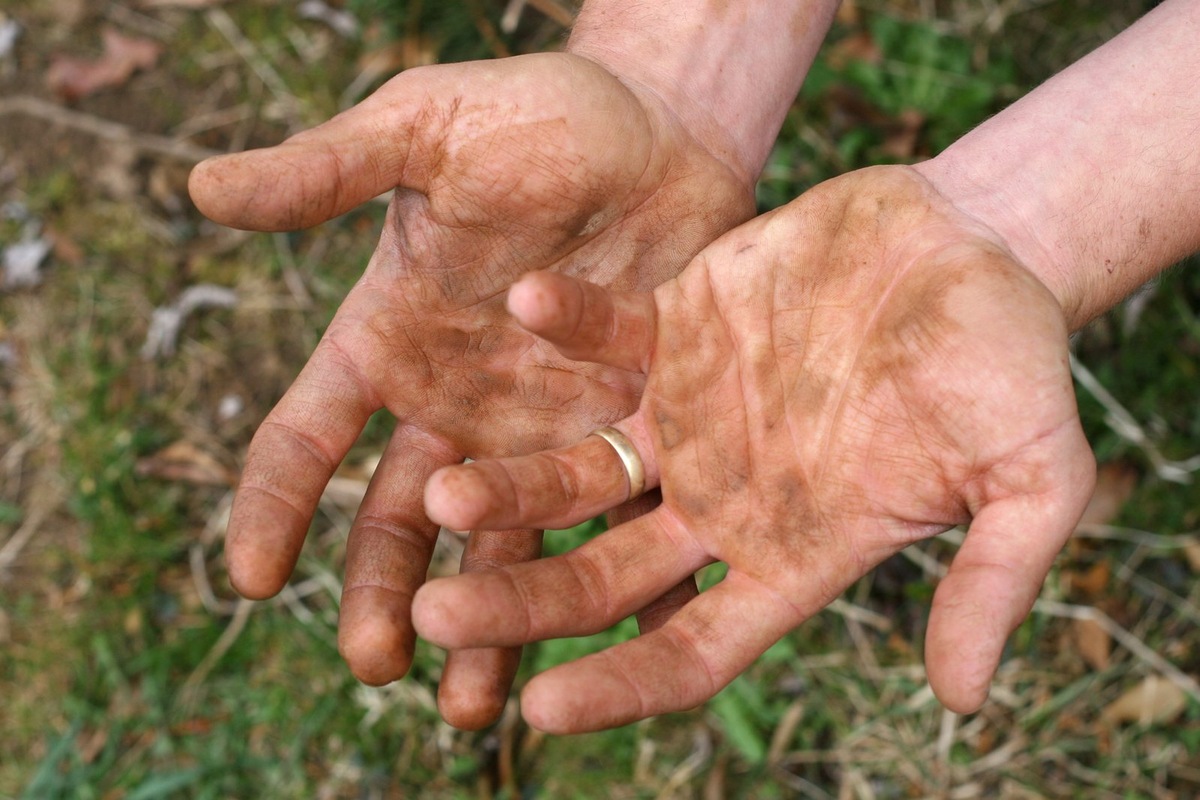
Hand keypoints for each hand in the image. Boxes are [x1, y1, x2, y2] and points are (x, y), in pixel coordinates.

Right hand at [187, 52, 754, 727]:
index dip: (274, 505)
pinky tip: (610, 649)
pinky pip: (610, 521)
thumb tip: (200, 188)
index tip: (253, 579)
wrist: (662, 129)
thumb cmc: (536, 116)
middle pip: (401, 517)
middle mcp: (455, 403)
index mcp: (390, 341)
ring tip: (476, 702)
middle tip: (382, 664)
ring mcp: (539, 428)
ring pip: (500, 543)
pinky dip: (611, 585)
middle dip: (384, 592)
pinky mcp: (623, 432)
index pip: (308, 436)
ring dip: (487, 620)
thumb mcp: (426, 132)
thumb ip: (330, 171)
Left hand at [416, 165, 1096, 732]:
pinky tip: (524, 302)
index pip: (690, 648)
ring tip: (442, 494)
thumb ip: (993, 580)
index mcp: (789, 554)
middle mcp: (719, 499)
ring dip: (513, 485)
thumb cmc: (1009, 364)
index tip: (542, 708)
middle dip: (523, 602)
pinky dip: (569, 325)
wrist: (973, 247)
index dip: (619, 684)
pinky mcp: (671, 333)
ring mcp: (685, 418)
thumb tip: (965, 699)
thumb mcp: (1031, 479)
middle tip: (440, 616)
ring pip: (578, 472)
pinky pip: (604, 338)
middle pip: (601, 575)